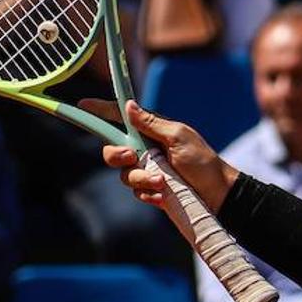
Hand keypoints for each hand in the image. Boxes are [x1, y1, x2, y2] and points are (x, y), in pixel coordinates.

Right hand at [91, 98, 233, 211]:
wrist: (218, 193)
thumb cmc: (202, 161)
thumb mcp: (178, 137)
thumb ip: (151, 123)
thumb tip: (128, 105)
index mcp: (151, 130)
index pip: (120, 117)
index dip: (100, 111)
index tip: (83, 105)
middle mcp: (145, 148)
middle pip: (112, 151)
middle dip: (117, 156)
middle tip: (133, 158)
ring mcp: (147, 170)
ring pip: (124, 175)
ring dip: (141, 179)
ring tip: (163, 183)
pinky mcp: (152, 189)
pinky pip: (137, 191)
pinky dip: (148, 193)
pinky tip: (163, 195)